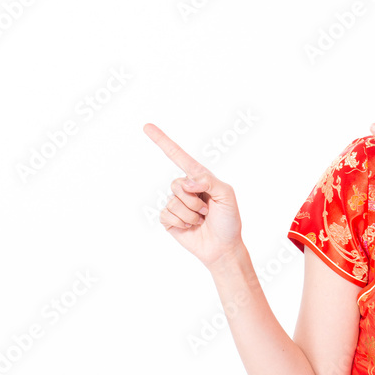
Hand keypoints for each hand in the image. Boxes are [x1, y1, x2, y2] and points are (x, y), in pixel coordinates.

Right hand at [143, 123, 242, 267]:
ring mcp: (176, 203)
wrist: (223, 247)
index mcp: (200, 177)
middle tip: (207, 210)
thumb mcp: (226, 195)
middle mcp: (186, 188)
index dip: (162, 141)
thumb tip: (186, 181)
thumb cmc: (228, 220)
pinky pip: (165, 214)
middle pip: (177, 184)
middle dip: (194, 200)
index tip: (146, 126)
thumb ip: (208, 181)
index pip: (178, 156)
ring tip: (201, 220)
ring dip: (190, 214)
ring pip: (173, 201)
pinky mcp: (169, 219)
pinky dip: (180, 222)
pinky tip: (190, 227)